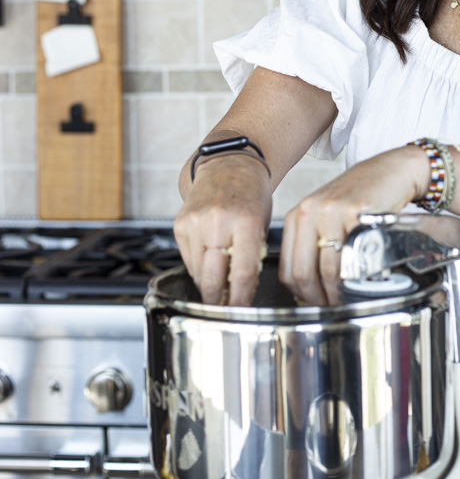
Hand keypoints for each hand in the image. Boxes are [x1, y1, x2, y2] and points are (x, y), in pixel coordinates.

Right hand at [173, 153, 271, 305]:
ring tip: (219, 294)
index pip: (241, 273)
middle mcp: (217, 220)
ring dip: (208, 288)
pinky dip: (198, 270)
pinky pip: (187, 260)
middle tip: (225, 313)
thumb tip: (239, 293)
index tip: (241, 313)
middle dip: (219, 302)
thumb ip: (253, 256)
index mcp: (246, 221)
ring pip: (198, 273)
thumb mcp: (262, 224)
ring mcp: (195, 222)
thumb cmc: (252, 196)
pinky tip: (209, 268)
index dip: (240, 299)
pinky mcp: (179, 224)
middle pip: (213, 279)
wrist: (227, 165)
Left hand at [279, 145, 428, 305]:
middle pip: (304, 272)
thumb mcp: (327, 215)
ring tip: (348, 299)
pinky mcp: (357, 213)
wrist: (390, 171)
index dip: (301, 295)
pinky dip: (357, 278)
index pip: (288, 269)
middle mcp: (310, 211)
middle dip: (318, 299)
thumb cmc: (360, 198)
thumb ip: (313, 244)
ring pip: (328, 269)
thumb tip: (309, 289)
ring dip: (338, 293)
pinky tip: (362, 282)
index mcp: (298, 215)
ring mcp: (333, 211)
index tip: (315, 304)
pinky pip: (353, 258)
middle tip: (332, 308)